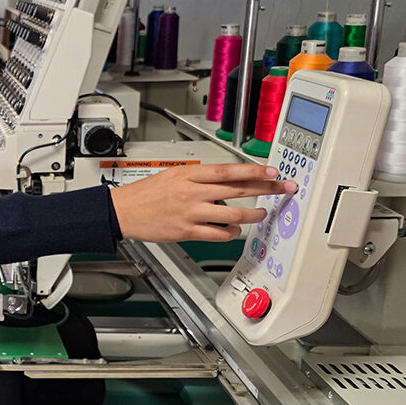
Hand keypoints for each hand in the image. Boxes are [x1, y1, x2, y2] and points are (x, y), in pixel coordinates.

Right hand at [110, 163, 295, 242]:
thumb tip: (223, 183)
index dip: (254, 170)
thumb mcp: (172, 175)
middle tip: (283, 188)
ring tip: (261, 214)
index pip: (229, 171)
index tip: (272, 170)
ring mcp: (191, 212)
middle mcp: (192, 192)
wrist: (122, 211)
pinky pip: (218, 233)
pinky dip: (230, 232)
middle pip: (238, 189)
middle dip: (266, 188)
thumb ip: (198, 179)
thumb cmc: (145, 194)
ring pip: (233, 214)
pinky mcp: (187, 231)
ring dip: (252, 214)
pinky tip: (234, 229)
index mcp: (189, 175)